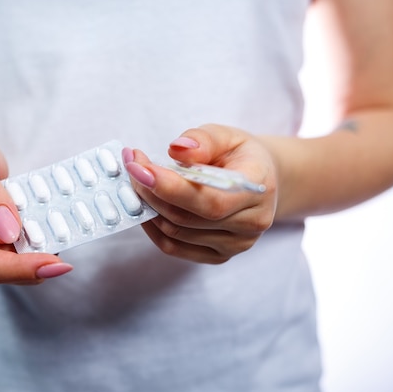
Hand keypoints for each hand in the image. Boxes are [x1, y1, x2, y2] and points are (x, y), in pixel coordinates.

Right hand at [0, 135, 72, 283]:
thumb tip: (8, 231)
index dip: (17, 269)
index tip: (53, 263)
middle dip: (32, 268)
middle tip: (66, 261)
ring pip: (6, 272)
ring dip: (34, 260)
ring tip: (60, 238)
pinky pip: (12, 261)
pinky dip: (32, 252)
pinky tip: (50, 236)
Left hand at [123, 124, 277, 263]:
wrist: (261, 180)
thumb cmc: (240, 155)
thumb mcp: (226, 135)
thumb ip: (203, 140)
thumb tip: (177, 149)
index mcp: (257, 189)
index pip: (210, 199)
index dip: (169, 187)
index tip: (138, 166)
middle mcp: (251, 223)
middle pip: (186, 218)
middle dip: (150, 191)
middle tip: (132, 166)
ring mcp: (235, 245)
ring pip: (176, 233)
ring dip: (148, 207)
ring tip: (138, 180)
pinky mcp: (218, 256)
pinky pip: (174, 248)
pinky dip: (153, 227)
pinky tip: (146, 205)